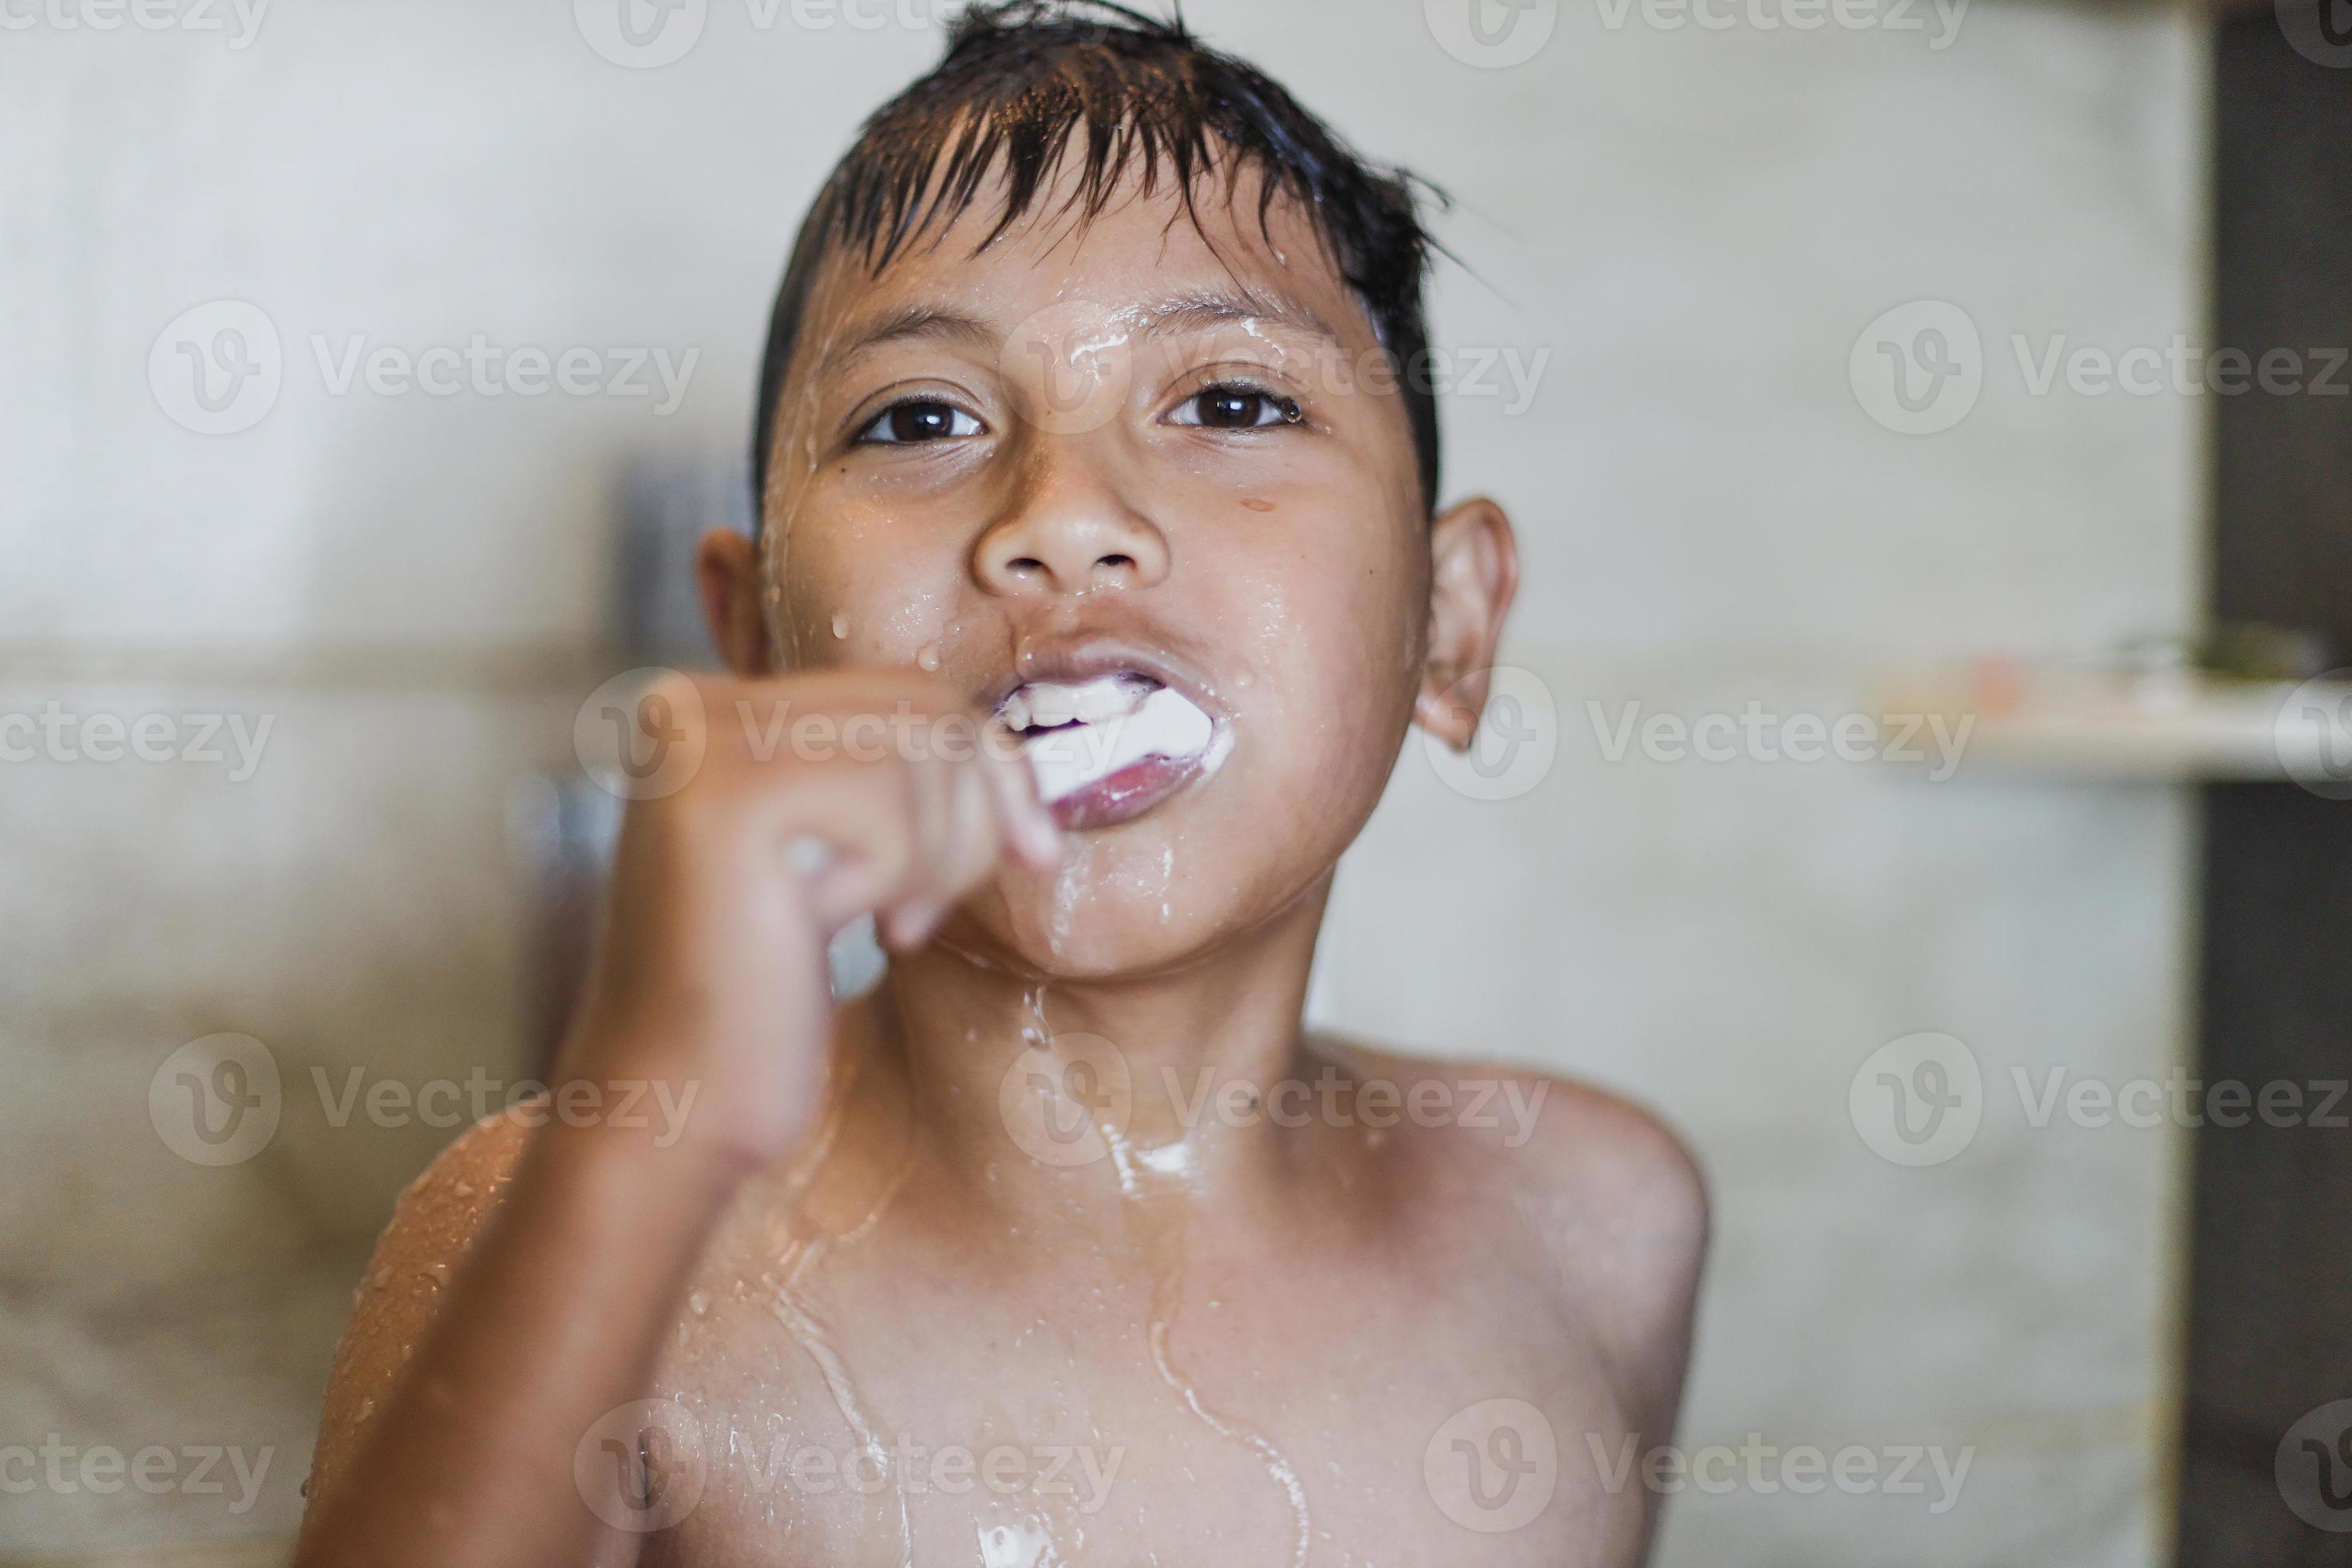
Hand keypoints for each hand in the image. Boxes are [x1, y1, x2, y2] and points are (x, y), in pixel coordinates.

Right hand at [560, 668, 1059, 1177]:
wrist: (669, 1109)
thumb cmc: (759, 999)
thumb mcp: (834, 856)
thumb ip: (889, 776)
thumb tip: (1016, 755)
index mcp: (710, 708)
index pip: (907, 692)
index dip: (993, 769)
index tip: (1031, 850)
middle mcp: (693, 707)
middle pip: (925, 711)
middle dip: (973, 819)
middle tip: (920, 917)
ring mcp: (702, 746)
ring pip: (922, 755)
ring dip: (938, 861)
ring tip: (879, 926)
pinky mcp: (727, 799)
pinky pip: (892, 813)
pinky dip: (897, 883)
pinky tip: (824, 931)